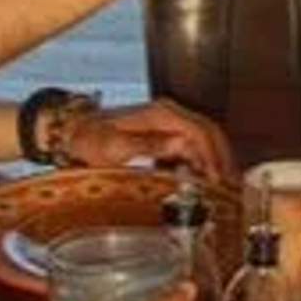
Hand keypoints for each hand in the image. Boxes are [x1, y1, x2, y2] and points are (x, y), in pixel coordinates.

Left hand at [63, 95, 236, 195]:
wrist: (73, 133)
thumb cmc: (89, 140)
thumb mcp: (115, 146)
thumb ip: (149, 145)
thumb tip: (182, 143)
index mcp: (161, 114)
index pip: (200, 132)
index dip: (213, 156)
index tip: (218, 179)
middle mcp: (168, 114)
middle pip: (208, 133)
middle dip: (221, 158)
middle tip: (228, 185)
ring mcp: (165, 123)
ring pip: (201, 140)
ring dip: (212, 161)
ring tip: (219, 186)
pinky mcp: (161, 134)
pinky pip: (188, 146)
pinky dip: (198, 162)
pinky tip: (199, 180)